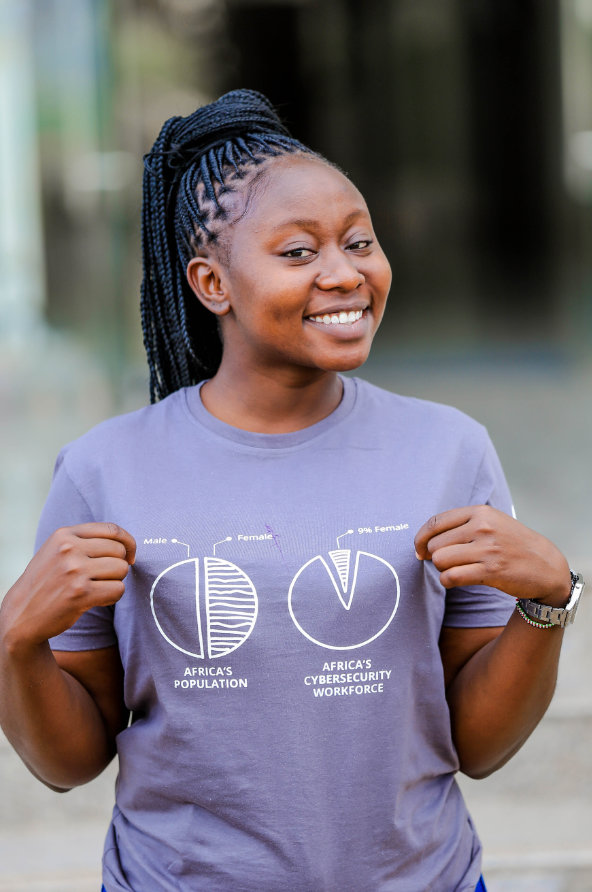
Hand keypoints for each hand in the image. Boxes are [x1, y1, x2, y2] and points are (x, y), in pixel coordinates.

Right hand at [0, 523, 135, 649]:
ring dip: (115, 582)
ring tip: (96, 588)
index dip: (128, 542)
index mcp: (64, 535)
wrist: (22, 613)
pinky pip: (118, 590)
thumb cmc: (47, 581)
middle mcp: (69, 549)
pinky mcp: (81, 593)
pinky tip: (95, 600)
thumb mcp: (57, 550)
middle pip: (119, 550)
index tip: (128, 555)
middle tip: (103, 577)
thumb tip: (126, 544)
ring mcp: (74, 571)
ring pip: (121, 569)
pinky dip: (112, 597)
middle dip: (118, 565)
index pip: (112, 529)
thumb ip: (86, 540)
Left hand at [414, 506, 570, 604]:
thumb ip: (461, 525)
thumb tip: (424, 540)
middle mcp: (482, 527)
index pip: (435, 522)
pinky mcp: (491, 570)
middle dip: (435, 557)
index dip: (421, 538)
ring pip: (440, 560)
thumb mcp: (491, 522)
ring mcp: (488, 549)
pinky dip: (447, 581)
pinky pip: (451, 577)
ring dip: (442, 569)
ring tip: (454, 570)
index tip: (419, 550)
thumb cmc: (511, 543)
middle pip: (435, 544)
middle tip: (446, 563)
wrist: (546, 564)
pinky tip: (455, 580)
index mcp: (480, 512)